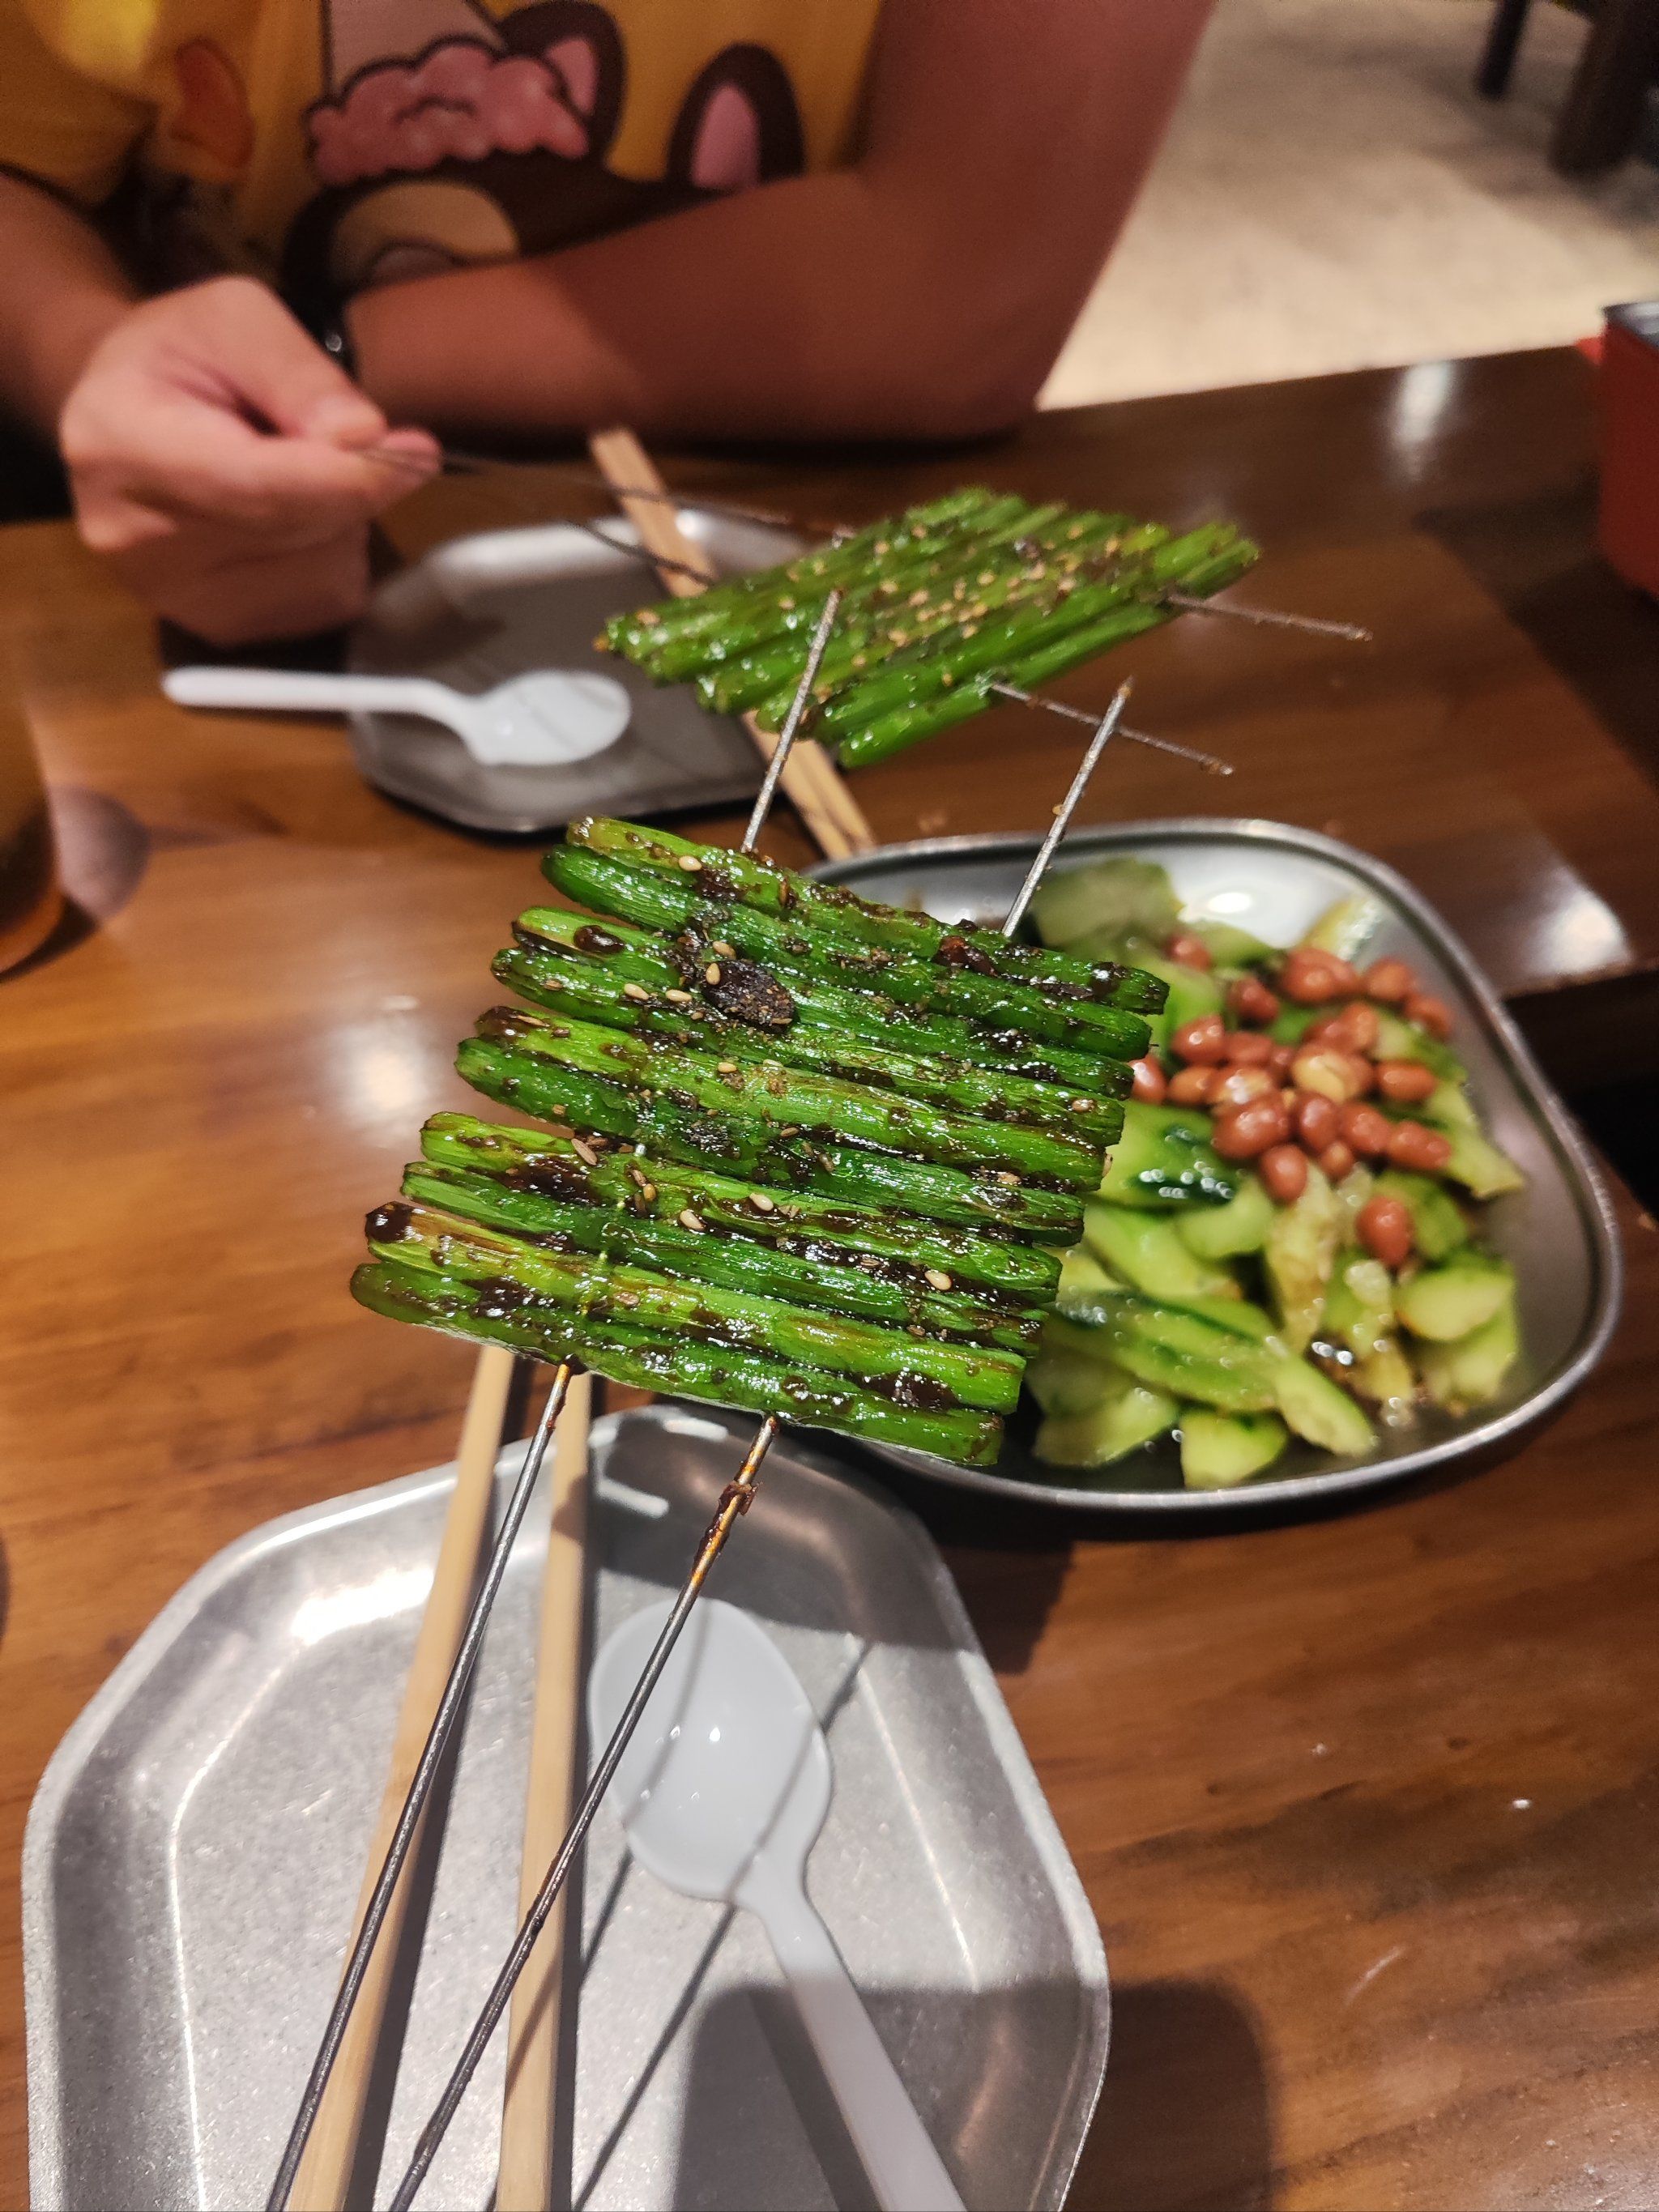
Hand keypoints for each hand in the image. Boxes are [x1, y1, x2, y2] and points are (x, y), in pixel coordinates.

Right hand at [59, 275, 437, 644]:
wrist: (122, 417)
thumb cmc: (178, 357)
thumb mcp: (234, 317)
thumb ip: (297, 372)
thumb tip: (364, 436)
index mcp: (122, 447)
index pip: (258, 485)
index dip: (349, 475)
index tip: (417, 453)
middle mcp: (135, 541)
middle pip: (301, 529)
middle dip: (351, 483)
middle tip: (348, 437)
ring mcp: (175, 600)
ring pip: (325, 572)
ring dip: (343, 521)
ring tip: (295, 473)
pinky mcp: (218, 630)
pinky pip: (326, 602)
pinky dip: (334, 557)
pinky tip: (295, 518)